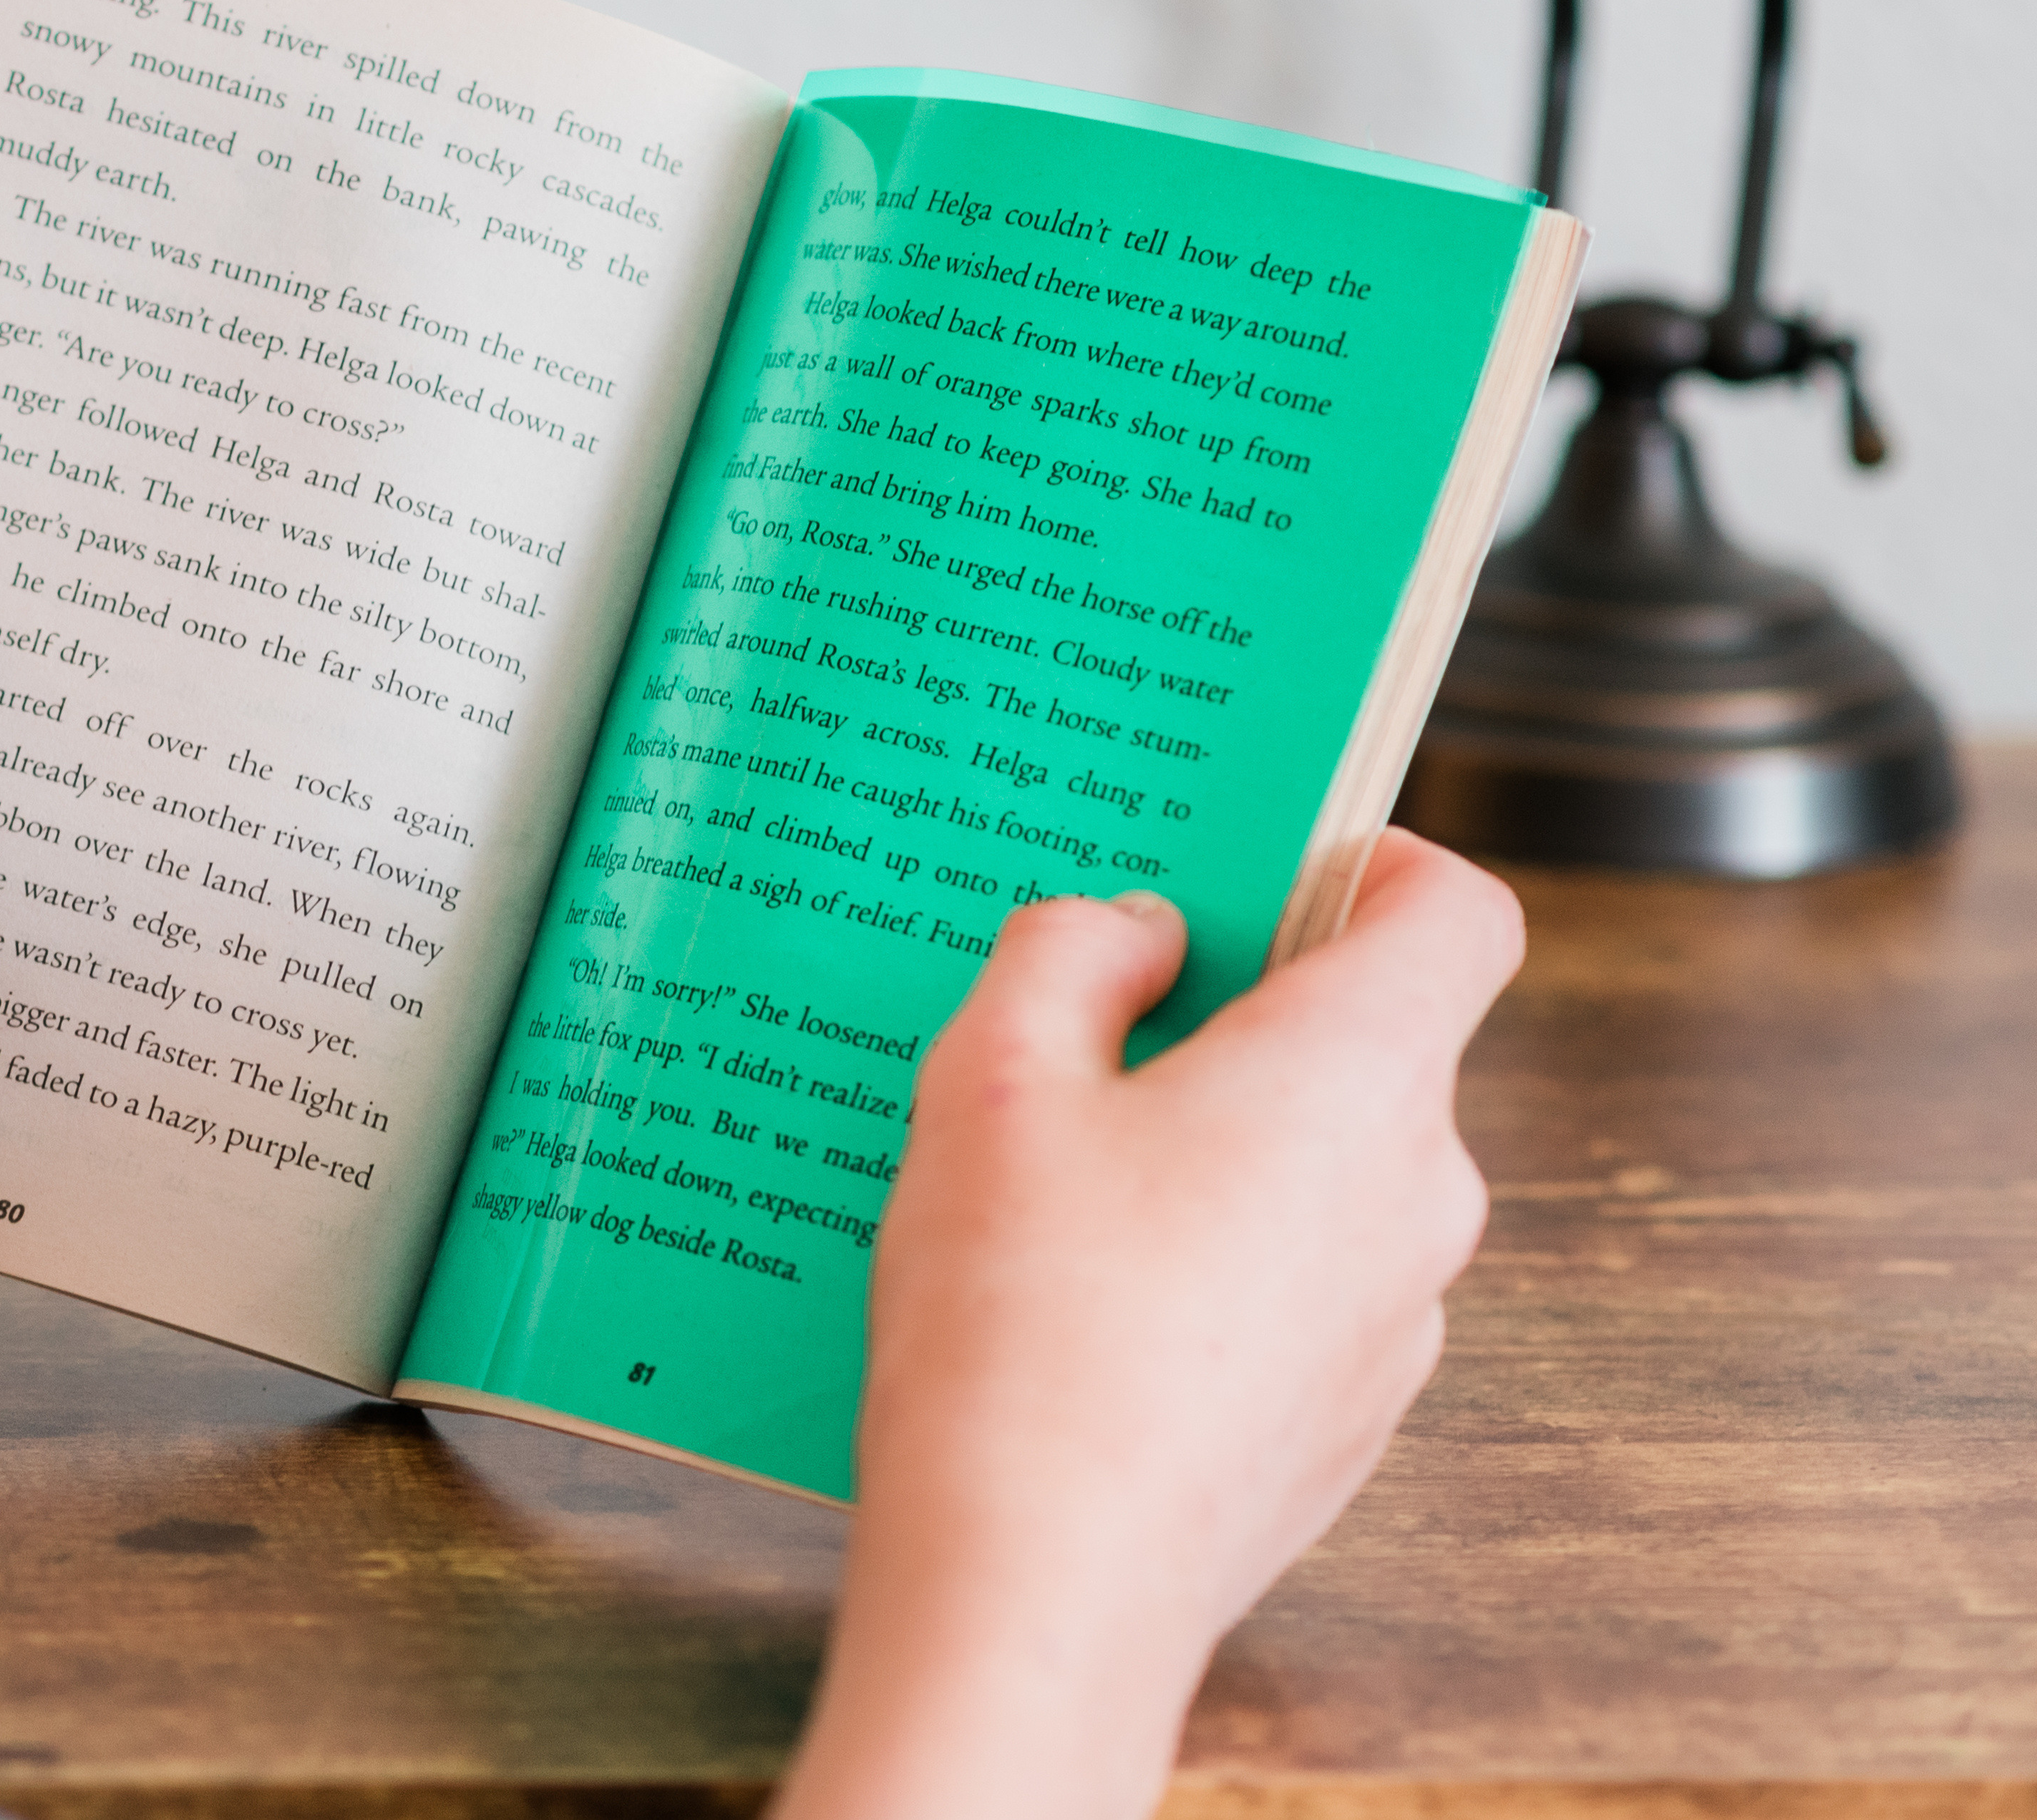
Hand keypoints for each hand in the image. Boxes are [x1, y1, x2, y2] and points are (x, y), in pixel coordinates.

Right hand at [773, 832, 1521, 1819]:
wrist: (1042, 1586)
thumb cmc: (1021, 1327)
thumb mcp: (988, 1080)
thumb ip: (1066, 957)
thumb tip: (1131, 932)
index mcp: (1356, 1075)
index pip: (1456, 910)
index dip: (1376, 859)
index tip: (1270, 861)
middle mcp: (1416, 1193)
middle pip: (1370, 1044)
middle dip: (1238, 1014)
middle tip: (1088, 1018)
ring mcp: (1395, 1320)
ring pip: (1324, 1175)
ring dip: (1214, 1148)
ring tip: (1050, 1173)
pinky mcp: (1345, 1418)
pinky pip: (1295, 1289)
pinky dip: (1210, 1264)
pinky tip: (1074, 1295)